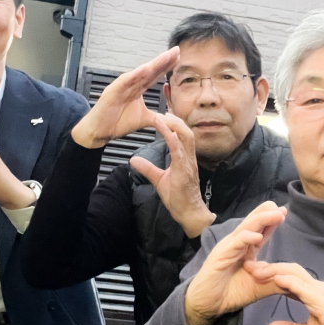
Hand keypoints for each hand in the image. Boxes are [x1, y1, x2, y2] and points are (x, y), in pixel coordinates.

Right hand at [71, 49, 179, 148]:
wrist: (100, 131)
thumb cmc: (117, 122)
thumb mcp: (143, 120)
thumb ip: (157, 118)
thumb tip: (170, 123)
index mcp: (138, 89)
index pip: (154, 76)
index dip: (166, 67)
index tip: (179, 58)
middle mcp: (131, 85)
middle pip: (150, 71)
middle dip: (163, 61)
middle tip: (176, 50)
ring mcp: (122, 86)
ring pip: (140, 73)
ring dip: (153, 64)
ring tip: (166, 56)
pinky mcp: (112, 91)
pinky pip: (125, 81)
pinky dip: (134, 75)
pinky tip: (144, 68)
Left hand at [131, 113, 215, 237]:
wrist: (189, 213)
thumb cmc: (179, 198)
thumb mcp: (159, 180)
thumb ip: (148, 168)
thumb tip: (134, 160)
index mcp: (184, 159)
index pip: (181, 136)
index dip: (174, 124)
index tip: (164, 114)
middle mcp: (188, 158)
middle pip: (186, 132)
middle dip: (176, 120)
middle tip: (164, 111)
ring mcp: (188, 164)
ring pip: (186, 138)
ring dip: (175, 126)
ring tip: (164, 117)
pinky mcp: (185, 171)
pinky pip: (180, 152)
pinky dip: (173, 139)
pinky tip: (166, 132)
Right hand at [183, 202, 286, 324]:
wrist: (208, 305)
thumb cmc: (231, 294)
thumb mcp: (258, 287)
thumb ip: (275, 282)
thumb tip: (295, 281)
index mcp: (245, 249)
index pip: (260, 231)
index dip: (271, 221)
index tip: (284, 213)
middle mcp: (237, 244)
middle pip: (252, 223)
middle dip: (267, 214)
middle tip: (281, 208)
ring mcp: (227, 248)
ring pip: (245, 228)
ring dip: (261, 220)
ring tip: (276, 214)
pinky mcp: (220, 256)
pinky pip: (235, 244)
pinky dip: (246, 238)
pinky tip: (257, 236)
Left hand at [249, 262, 323, 324]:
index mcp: (313, 294)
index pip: (290, 278)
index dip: (272, 274)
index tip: (253, 274)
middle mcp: (317, 288)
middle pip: (290, 270)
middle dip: (270, 267)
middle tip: (249, 267)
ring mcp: (321, 292)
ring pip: (295, 274)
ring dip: (275, 271)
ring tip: (256, 271)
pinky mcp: (323, 300)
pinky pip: (303, 287)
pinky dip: (288, 281)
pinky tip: (275, 279)